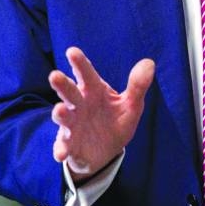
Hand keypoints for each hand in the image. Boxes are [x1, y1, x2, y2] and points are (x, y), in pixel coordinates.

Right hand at [48, 47, 154, 182]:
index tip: (72, 51)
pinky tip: (61, 154)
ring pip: (63, 116)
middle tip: (54, 75)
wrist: (105, 151)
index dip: (80, 63)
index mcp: (93, 91)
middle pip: (69, 91)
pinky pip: (63, 146)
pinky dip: (60, 149)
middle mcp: (79, 105)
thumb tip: (149, 63)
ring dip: (59, 113)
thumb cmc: (115, 120)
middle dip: (62, 84)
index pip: (86, 74)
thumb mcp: (131, 105)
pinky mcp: (69, 145)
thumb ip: (138, 85)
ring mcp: (72, 124)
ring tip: (59, 110)